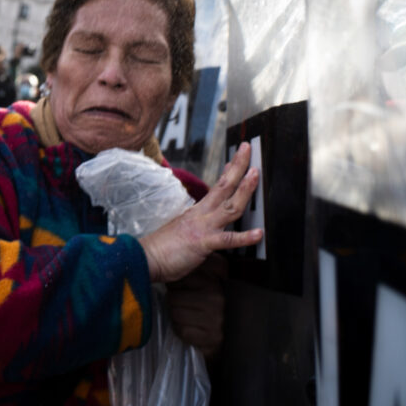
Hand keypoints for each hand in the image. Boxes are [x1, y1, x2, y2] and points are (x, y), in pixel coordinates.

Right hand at [138, 141, 262, 282]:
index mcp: (196, 212)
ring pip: (229, 207)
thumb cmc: (161, 248)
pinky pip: (227, 240)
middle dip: (237, 166)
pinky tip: (259, 233)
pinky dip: (245, 237)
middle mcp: (201, 214)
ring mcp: (203, 227)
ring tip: (256, 174)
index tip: (236, 160)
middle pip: (224, 186)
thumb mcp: (180, 228)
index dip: (228, 172)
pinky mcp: (203, 243)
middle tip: (246, 148)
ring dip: (244, 190)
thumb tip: (200, 219)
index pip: (216, 187)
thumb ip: (194, 222)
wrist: (146, 258)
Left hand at [167, 255, 226, 359]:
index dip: (175, 287)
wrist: (220, 332)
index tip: (184, 290)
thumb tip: (173, 257)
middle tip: (186, 306)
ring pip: (176, 314)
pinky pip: (182, 331)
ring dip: (177, 317)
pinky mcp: (213, 337)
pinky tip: (192, 328)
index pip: (177, 280)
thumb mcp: (199, 280)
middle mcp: (218, 299)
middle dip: (174, 303)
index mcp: (213, 282)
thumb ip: (192, 269)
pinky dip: (182, 330)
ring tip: (188, 316)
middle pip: (173, 298)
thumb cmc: (203, 304)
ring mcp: (217, 319)